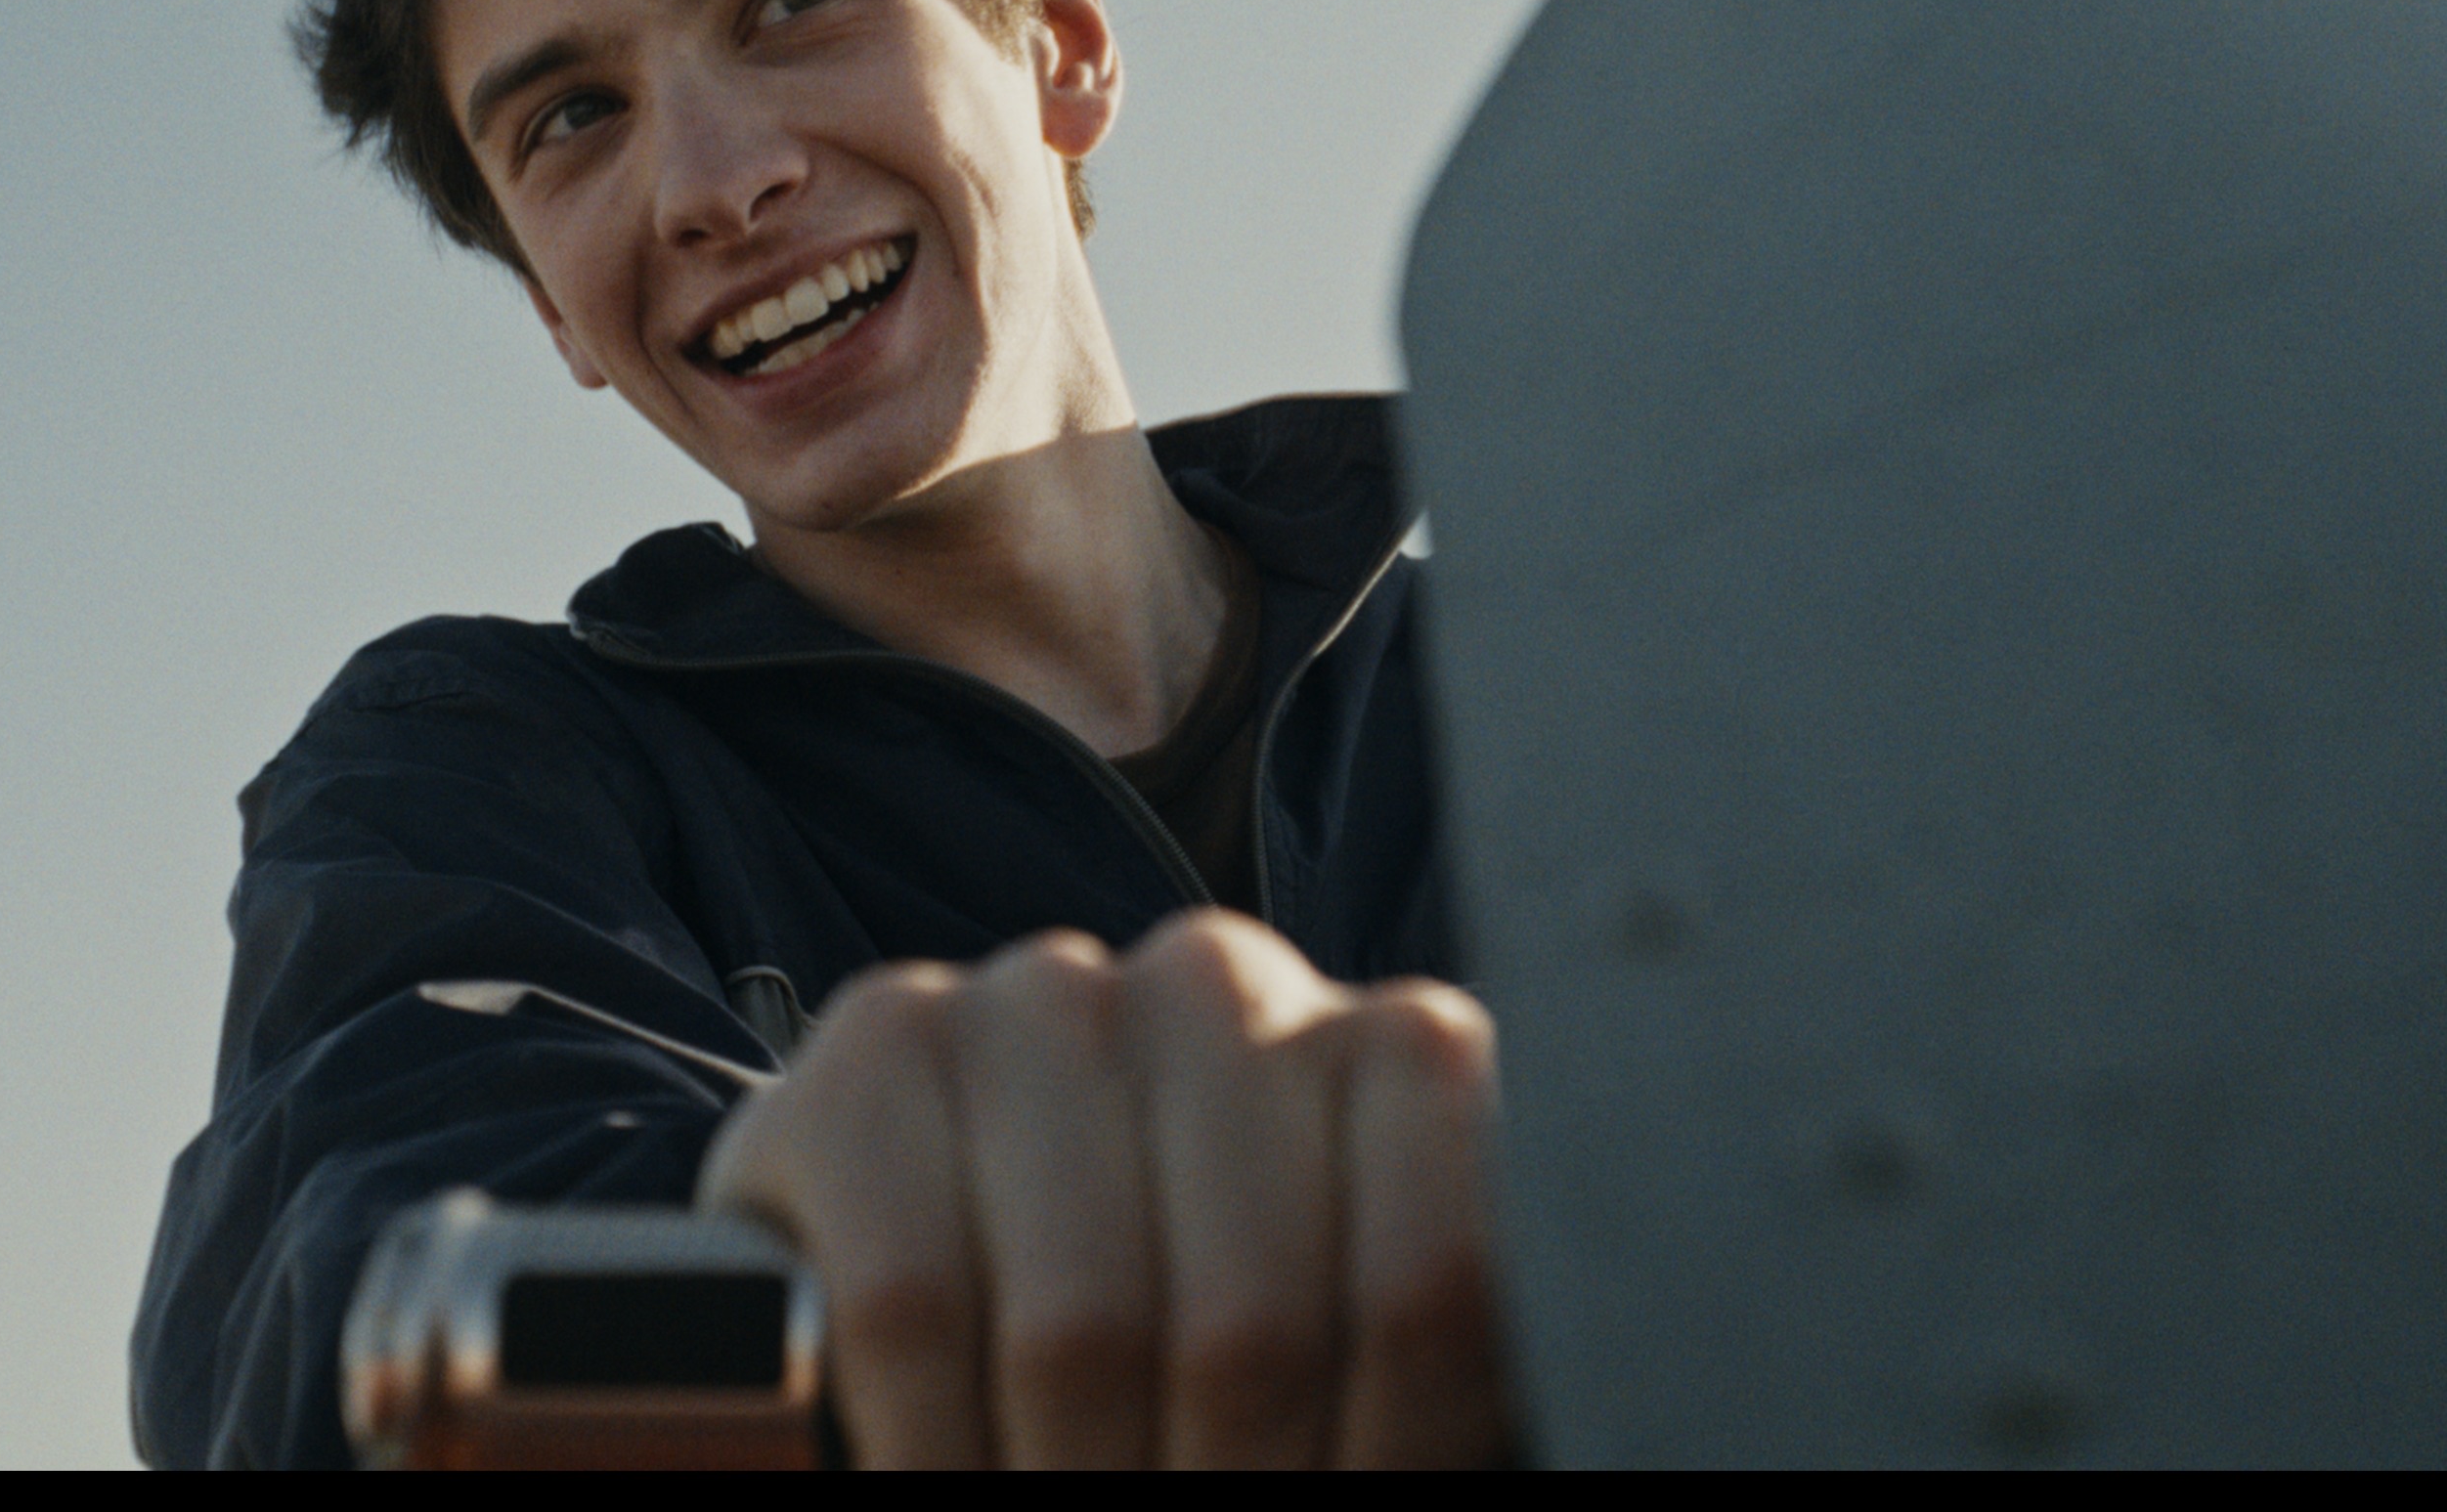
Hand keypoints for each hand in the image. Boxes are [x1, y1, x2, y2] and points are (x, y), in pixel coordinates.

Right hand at [693, 909, 1508, 1467]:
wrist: (966, 1238)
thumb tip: (1565, 1422)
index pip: (1428, 1293)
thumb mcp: (1358, 1354)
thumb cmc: (1203, 1332)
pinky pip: (912, 1304)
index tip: (1331, 1510)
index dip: (1381, 1462)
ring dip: (1073, 1483)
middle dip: (1216, 1493)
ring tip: (1075, 1502)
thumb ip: (1430, 1365)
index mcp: (1396, 1053)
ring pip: (1084, 1329)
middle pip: (1251, 1333)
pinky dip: (933, 1447)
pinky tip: (947, 1472)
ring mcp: (1045, 995)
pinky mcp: (880, 1045)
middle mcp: (1223, 986)